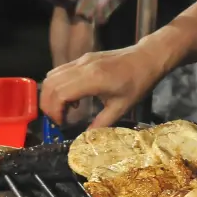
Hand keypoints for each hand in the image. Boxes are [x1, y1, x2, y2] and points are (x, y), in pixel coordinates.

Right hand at [40, 43, 166, 128]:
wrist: (148, 57)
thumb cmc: (139, 82)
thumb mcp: (122, 106)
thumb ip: (102, 123)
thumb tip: (86, 139)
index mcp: (93, 79)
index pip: (59, 94)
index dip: (54, 111)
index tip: (62, 123)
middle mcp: (82, 67)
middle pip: (50, 84)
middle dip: (48, 105)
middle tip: (59, 120)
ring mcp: (81, 60)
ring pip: (52, 76)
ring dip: (50, 95)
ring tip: (64, 110)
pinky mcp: (83, 58)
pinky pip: (60, 70)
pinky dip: (57, 85)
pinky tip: (72, 98)